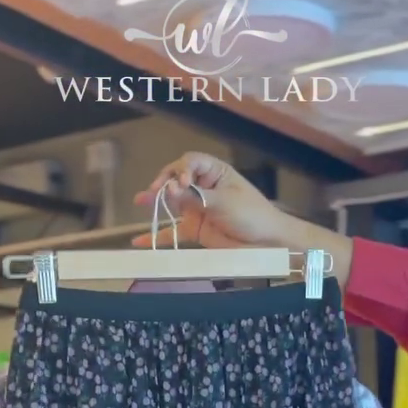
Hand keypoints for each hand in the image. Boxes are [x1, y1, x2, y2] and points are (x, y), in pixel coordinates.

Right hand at [132, 152, 355, 288]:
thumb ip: (196, 198)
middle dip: (163, 184)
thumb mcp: (224, 203)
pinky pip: (173, 232)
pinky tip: (141, 241)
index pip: (190, 162)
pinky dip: (159, 236)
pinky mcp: (196, 230)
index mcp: (215, 172)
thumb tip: (170, 190)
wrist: (267, 244)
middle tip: (153, 193)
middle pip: (176, 180)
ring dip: (156, 203)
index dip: (180, 170)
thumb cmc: (252, 216)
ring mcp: (198, 209)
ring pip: (172, 203)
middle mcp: (203, 187)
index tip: (180, 185)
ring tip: (140, 202)